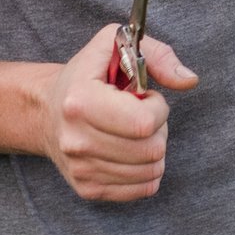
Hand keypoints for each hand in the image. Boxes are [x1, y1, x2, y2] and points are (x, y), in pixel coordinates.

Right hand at [38, 24, 197, 201]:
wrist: (45, 112)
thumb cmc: (87, 75)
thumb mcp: (114, 45)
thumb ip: (158, 55)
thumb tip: (189, 81)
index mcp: (80, 101)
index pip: (144, 123)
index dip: (158, 108)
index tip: (146, 97)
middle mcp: (76, 140)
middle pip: (151, 150)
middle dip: (158, 129)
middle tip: (142, 115)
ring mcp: (80, 169)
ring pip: (152, 171)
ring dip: (154, 149)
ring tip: (135, 132)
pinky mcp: (87, 189)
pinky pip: (143, 189)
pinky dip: (147, 170)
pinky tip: (132, 151)